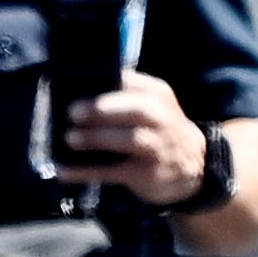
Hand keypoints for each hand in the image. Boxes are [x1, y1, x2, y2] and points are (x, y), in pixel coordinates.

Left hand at [55, 69, 208, 204]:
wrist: (193, 165)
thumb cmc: (156, 128)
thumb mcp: (150, 106)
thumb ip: (121, 97)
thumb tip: (72, 97)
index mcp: (158, 95)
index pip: (133, 82)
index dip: (107, 82)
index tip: (77, 83)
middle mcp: (163, 119)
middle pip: (137, 110)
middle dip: (104, 109)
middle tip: (73, 112)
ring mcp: (159, 148)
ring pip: (132, 139)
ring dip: (98, 138)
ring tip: (71, 139)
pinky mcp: (149, 175)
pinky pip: (116, 172)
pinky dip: (88, 171)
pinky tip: (65, 171)